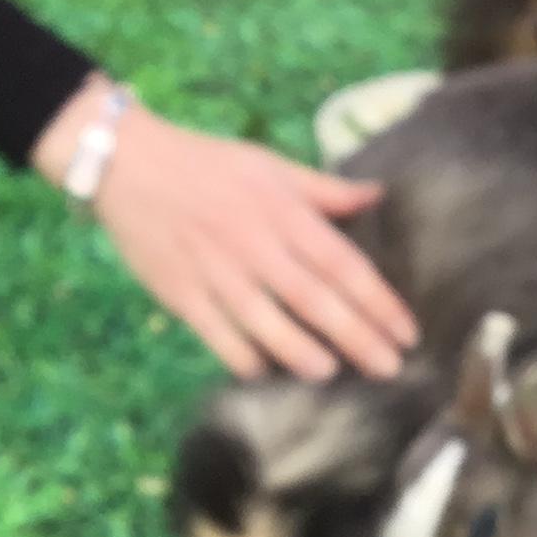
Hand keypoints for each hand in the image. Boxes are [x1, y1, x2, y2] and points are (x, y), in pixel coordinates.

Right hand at [35, 83, 419, 380]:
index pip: (342, 263)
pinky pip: (218, 334)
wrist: (129, 164)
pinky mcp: (181, 293)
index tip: (407, 332)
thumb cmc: (207, 164)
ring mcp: (216, 271)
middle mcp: (254, 244)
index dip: (379, 301)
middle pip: (314, 299)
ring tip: (330, 373)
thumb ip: (323, 189)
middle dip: (357, 337)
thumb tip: (377, 194)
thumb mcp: (269, 165)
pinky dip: (242, 356)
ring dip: (302, 352)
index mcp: (282, 211)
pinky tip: (265, 373)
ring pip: (267, 322)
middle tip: (390, 369)